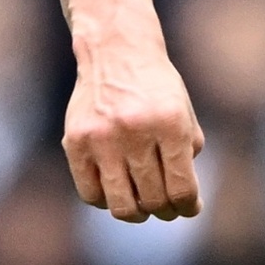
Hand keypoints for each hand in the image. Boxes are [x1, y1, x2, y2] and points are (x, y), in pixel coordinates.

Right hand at [63, 27, 204, 221]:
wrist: (115, 50)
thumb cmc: (156, 88)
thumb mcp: (183, 114)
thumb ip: (187, 155)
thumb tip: (185, 202)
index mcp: (170, 124)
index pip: (182, 189)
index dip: (189, 206)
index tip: (190, 207)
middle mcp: (135, 130)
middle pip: (153, 200)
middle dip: (166, 210)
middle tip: (168, 207)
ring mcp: (101, 137)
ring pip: (121, 205)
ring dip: (137, 213)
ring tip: (143, 207)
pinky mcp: (75, 142)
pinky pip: (90, 194)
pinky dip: (107, 200)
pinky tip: (117, 190)